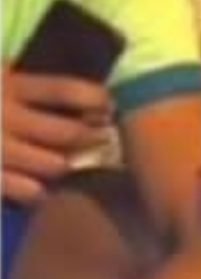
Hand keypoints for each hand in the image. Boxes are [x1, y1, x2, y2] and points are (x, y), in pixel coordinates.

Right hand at [2, 68, 111, 203]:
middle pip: (67, 132)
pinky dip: (38, 191)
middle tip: (103, 139)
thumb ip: (21, 84)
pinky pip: (26, 190)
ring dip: (67, 165)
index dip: (92, 98)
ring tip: (71, 162)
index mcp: (5, 84)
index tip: (109, 104)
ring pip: (53, 164)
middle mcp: (2, 115)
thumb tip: (82, 97)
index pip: (61, 90)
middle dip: (91, 137)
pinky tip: (39, 188)